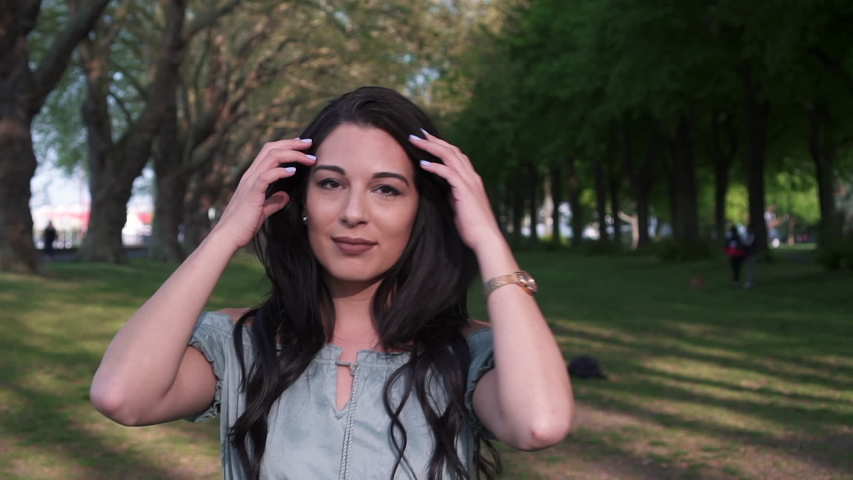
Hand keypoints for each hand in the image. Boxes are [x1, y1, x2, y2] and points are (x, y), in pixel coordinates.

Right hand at [210, 138, 315, 251]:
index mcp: (253, 177)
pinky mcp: (252, 193)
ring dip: (292, 155)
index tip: (303, 146)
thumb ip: (273, 202)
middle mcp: (250, 175)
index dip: (286, 146)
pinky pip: (266, 176)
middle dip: (292, 143)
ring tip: (309, 158)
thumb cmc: (243, 225)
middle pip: (272, 149)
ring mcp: (250, 183)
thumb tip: (285, 197)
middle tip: (310, 143)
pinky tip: (293, 171)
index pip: (270, 153)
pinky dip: (280, 171)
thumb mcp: (262, 211)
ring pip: (271, 157)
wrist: (228, 236)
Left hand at [409, 131, 503, 251]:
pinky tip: (423, 164)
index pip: (455, 155)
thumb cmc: (472, 226)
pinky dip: (435, 166)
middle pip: (451, 151)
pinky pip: (448, 173)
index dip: (440, 145)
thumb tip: (442, 187)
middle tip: (416, 134)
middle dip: (433, 141)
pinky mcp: (464, 191)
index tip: (425, 140)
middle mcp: (471, 177)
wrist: (485, 238)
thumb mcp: (459, 205)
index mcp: (471, 179)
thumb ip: (452, 193)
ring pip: (450, 156)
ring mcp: (469, 182)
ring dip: (431, 147)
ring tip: (415, 142)